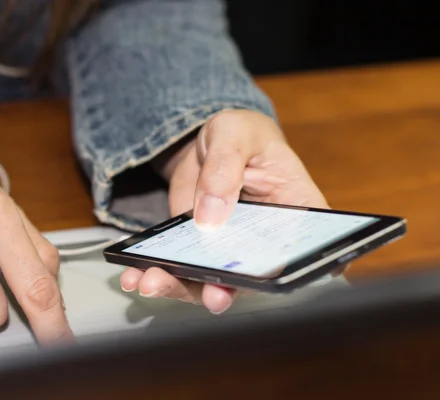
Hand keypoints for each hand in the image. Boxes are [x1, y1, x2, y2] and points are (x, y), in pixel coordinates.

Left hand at [120, 109, 328, 312]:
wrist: (207, 141)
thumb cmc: (239, 133)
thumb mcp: (233, 134)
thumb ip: (223, 168)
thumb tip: (209, 217)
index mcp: (296, 212)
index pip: (305, 250)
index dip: (291, 274)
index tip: (266, 283)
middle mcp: (266, 241)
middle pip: (252, 277)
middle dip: (224, 289)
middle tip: (205, 294)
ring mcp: (230, 249)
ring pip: (211, 281)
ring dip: (181, 286)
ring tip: (150, 282)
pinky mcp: (198, 248)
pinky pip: (182, 268)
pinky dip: (159, 273)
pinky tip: (135, 274)